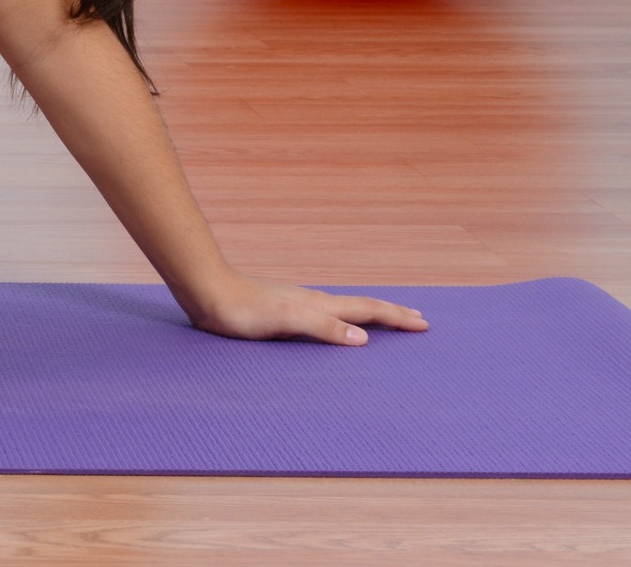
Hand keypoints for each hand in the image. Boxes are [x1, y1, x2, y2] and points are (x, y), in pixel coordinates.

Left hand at [187, 274, 429, 345]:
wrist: (207, 292)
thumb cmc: (243, 310)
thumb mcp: (286, 321)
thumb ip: (323, 327)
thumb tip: (364, 338)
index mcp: (319, 305)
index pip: (367, 311)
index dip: (395, 318)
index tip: (423, 324)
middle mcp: (313, 302)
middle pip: (361, 306)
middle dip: (391, 314)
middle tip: (418, 319)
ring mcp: (298, 305)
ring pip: (344, 309)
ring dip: (369, 315)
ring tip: (385, 319)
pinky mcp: (282, 312)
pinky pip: (325, 316)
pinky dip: (343, 320)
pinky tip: (333, 325)